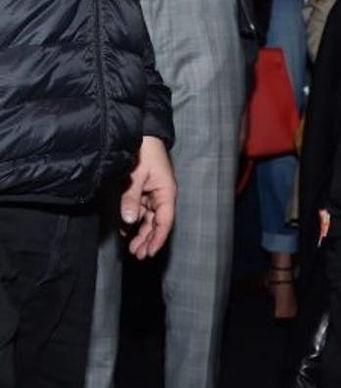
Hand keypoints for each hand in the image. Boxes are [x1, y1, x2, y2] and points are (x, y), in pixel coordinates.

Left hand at [119, 135, 175, 258]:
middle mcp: (162, 196)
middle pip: (157, 224)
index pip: (165, 222)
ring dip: (141, 233)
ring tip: (132, 248)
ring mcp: (152, 193)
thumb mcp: (135, 175)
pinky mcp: (143, 190)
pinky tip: (127, 230)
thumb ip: (131, 198)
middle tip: (138, 255)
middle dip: (148, 240)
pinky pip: (140, 210)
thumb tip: (129, 221)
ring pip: (148, 219)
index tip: (149, 252)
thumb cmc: (143, 150)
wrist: (141, 132)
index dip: (158, 239)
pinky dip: (134, 221)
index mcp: (166, 193)